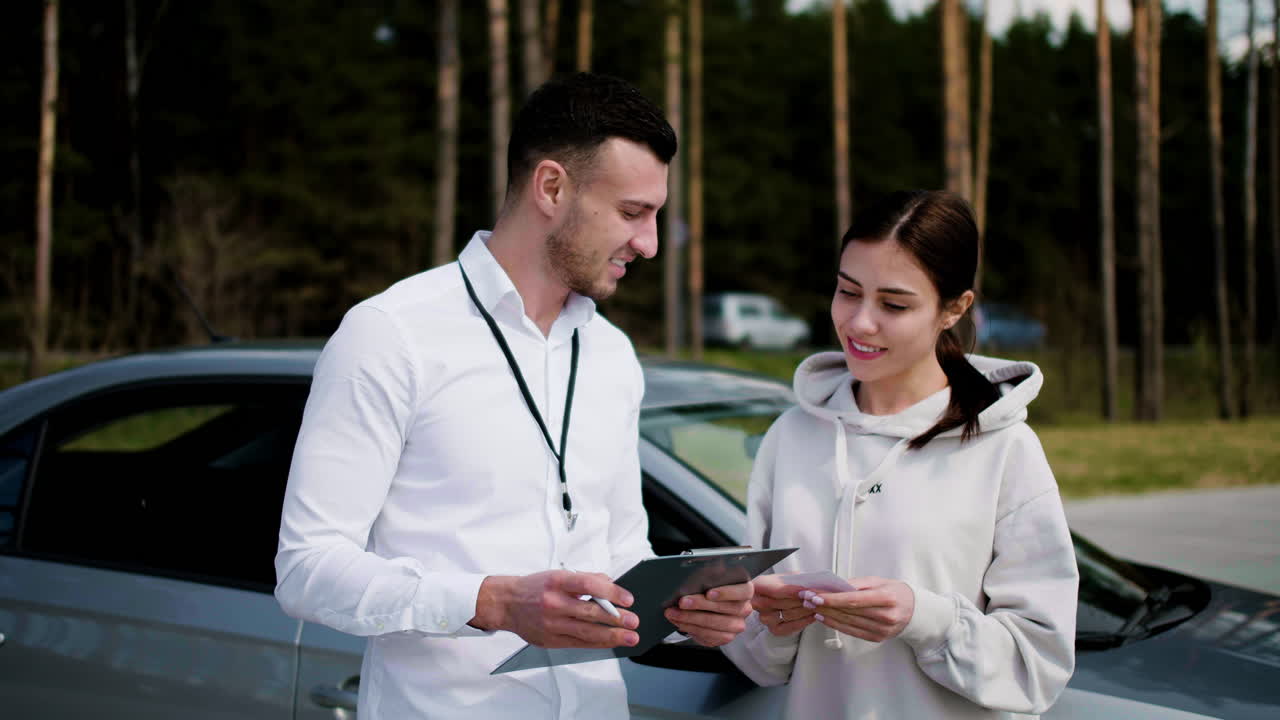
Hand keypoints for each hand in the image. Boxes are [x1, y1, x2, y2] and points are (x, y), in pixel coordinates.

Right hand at [471, 570, 639, 648]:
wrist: (507, 604)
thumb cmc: (535, 588)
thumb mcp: (558, 575)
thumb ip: (586, 579)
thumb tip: (611, 585)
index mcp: (557, 582)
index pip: (588, 585)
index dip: (611, 592)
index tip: (627, 598)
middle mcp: (553, 603)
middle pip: (590, 612)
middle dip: (616, 619)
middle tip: (634, 621)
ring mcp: (551, 624)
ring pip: (586, 632)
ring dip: (611, 636)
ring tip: (629, 637)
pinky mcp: (551, 640)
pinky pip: (579, 643)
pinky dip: (597, 643)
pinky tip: (610, 643)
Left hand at [663, 580, 753, 646]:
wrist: (714, 608)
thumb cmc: (713, 589)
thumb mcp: (715, 578)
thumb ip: (713, 574)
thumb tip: (706, 570)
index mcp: (745, 591)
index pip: (742, 591)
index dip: (726, 592)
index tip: (708, 593)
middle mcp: (744, 609)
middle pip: (723, 608)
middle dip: (699, 605)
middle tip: (682, 601)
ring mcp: (736, 625)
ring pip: (713, 624)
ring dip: (690, 618)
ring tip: (674, 612)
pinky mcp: (725, 637)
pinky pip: (707, 635)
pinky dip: (690, 627)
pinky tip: (680, 621)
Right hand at [751, 574, 814, 635]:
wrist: (780, 597)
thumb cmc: (785, 585)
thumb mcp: (790, 577)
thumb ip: (797, 580)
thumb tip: (812, 585)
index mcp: (758, 585)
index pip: (776, 590)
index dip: (793, 591)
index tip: (809, 592)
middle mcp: (757, 603)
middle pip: (783, 603)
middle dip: (803, 601)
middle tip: (819, 598)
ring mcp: (764, 618)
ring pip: (789, 615)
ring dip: (806, 610)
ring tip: (818, 605)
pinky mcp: (774, 629)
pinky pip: (791, 626)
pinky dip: (804, 621)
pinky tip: (813, 615)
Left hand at [804, 576, 913, 642]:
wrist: (914, 611)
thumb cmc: (895, 592)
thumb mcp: (879, 581)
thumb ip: (856, 584)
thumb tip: (833, 586)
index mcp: (886, 598)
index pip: (854, 600)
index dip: (832, 599)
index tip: (815, 595)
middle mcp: (885, 616)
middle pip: (848, 612)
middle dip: (824, 605)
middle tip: (806, 598)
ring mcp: (882, 630)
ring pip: (847, 622)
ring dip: (826, 615)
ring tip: (811, 607)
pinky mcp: (877, 638)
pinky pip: (851, 632)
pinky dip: (835, 625)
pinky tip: (823, 618)